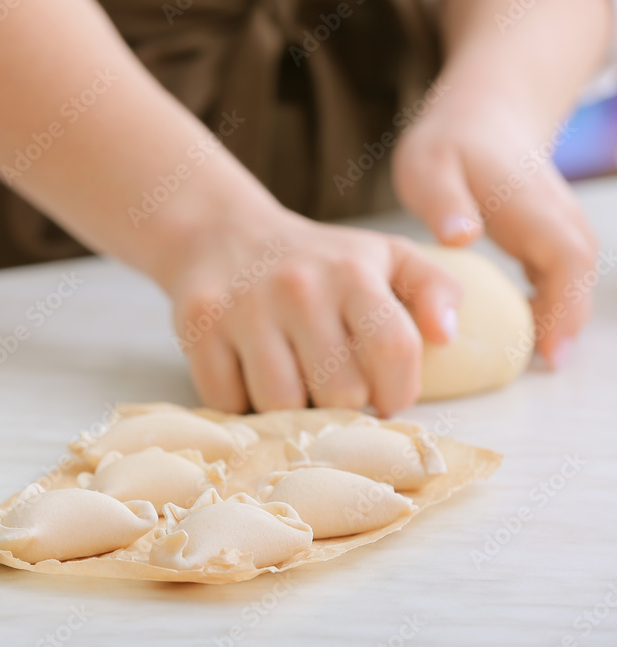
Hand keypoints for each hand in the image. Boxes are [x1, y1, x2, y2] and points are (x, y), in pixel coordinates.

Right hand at [160, 206, 460, 415]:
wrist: (220, 234)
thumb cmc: (316, 261)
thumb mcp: (384, 256)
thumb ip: (434, 288)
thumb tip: (447, 335)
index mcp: (351, 271)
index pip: (394, 349)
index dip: (400, 391)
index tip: (388, 401)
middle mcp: (297, 287)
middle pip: (339, 392)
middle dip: (343, 405)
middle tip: (333, 390)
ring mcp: (242, 308)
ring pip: (281, 405)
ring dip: (291, 412)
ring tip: (293, 386)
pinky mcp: (198, 329)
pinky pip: (228, 402)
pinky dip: (241, 405)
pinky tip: (249, 379)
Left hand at [393, 89, 597, 367]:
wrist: (480, 117)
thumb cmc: (450, 145)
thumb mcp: (430, 168)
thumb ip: (445, 203)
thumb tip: (462, 236)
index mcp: (532, 206)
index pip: (566, 260)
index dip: (564, 308)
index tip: (551, 351)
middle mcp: (557, 217)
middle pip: (579, 277)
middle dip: (567, 324)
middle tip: (541, 367)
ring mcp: (559, 226)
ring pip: (574, 279)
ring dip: (561, 318)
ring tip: (533, 360)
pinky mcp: (549, 236)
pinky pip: (560, 277)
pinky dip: (551, 305)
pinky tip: (524, 331)